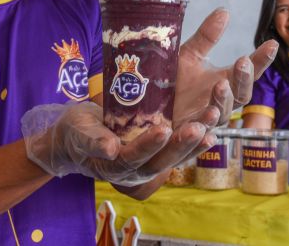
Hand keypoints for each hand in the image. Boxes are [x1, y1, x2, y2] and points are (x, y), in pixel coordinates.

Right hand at [21, 101, 221, 185]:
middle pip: (162, 160)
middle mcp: (137, 168)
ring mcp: (151, 161)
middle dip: (181, 144)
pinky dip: (197, 141)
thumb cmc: (76, 134)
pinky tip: (212, 128)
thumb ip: (93, 141)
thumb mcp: (79, 134)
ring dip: (196, 140)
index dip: (148, 145)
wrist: (79, 137)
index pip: (134, 157)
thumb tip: (110, 149)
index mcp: (115, 166)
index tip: (162, 130)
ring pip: (177, 154)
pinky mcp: (160, 150)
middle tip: (198, 127)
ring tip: (212, 120)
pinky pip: (181, 148)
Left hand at [174, 8, 277, 130]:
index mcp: (224, 82)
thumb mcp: (189, 54)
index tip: (272, 43)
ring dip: (223, 100)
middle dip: (243, 79)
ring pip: (222, 114)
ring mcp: (206, 120)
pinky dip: (205, 126)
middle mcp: (220, 103)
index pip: (249, 72)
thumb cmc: (173, 81)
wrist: (148, 107)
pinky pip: (199, 133)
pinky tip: (206, 118)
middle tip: (243, 62)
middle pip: (242, 95)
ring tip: (220, 85)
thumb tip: (224, 11)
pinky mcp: (188, 134)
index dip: (262, 60)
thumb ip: (207, 37)